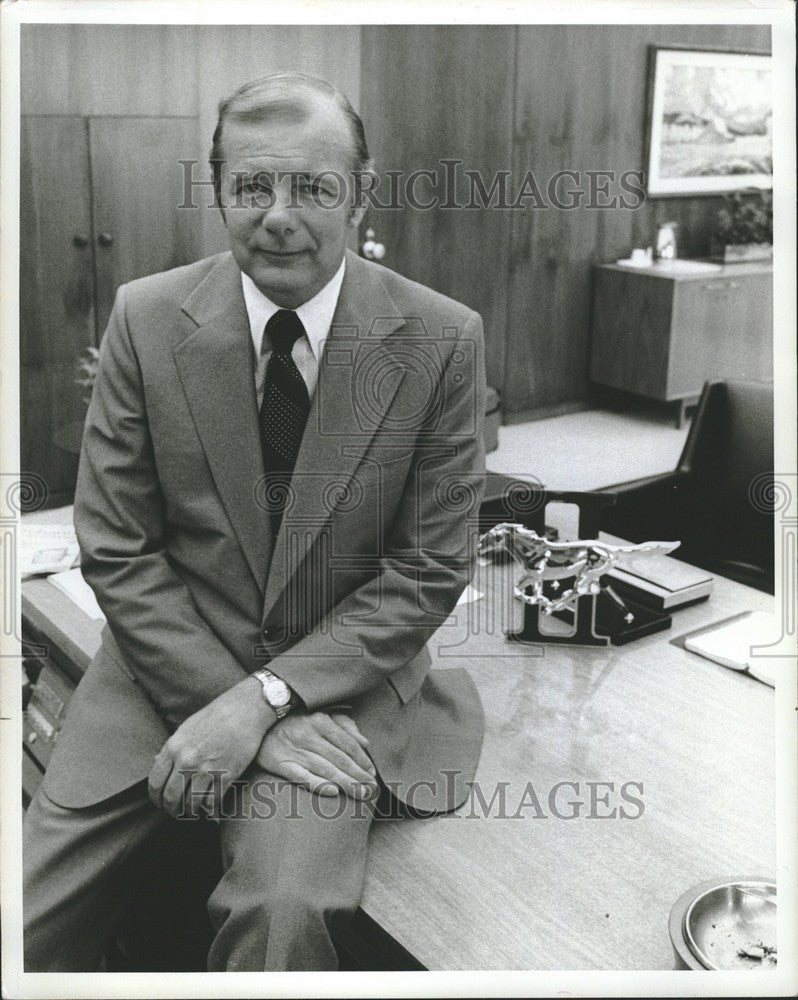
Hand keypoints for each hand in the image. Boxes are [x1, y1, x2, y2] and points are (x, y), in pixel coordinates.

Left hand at [148, 675, 274, 816]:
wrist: (245, 709)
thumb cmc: (216, 715)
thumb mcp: (186, 728)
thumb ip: (172, 748)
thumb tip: (156, 763)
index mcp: (173, 747)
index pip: (155, 783)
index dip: (156, 799)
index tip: (161, 803)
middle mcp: (187, 760)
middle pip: (171, 798)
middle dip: (172, 809)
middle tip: (175, 811)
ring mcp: (207, 769)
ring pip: (191, 804)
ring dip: (191, 811)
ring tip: (193, 811)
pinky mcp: (226, 775)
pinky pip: (212, 802)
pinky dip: (209, 808)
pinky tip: (209, 806)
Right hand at [256, 711, 377, 799]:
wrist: (258, 725)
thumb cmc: (296, 722)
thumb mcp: (321, 716)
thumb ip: (345, 726)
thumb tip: (366, 744)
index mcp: (321, 721)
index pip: (348, 744)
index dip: (362, 760)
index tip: (373, 774)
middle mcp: (308, 734)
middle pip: (339, 758)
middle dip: (358, 775)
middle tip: (371, 790)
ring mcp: (294, 750)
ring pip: (325, 769)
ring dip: (345, 783)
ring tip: (360, 794)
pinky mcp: (280, 764)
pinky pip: (301, 776)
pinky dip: (318, 784)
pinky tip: (333, 792)